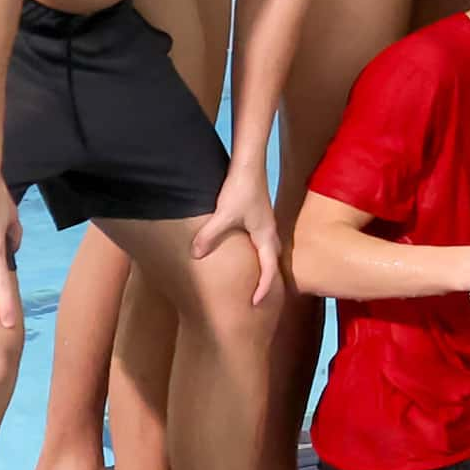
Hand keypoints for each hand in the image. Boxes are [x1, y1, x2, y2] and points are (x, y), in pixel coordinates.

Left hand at [193, 163, 282, 305]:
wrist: (248, 164)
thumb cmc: (241, 189)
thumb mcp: (223, 215)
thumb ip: (209, 236)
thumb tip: (196, 255)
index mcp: (265, 236)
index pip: (269, 269)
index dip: (263, 288)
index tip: (255, 304)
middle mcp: (269, 232)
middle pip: (273, 262)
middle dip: (268, 280)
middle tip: (258, 297)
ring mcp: (265, 224)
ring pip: (268, 251)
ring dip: (263, 266)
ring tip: (253, 279)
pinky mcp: (258, 216)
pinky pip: (261, 242)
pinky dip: (257, 253)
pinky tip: (243, 252)